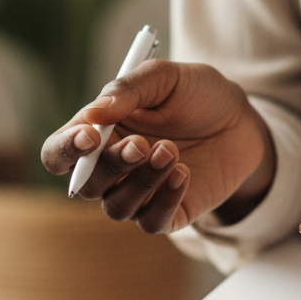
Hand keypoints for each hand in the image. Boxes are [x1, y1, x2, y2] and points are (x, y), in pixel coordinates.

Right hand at [41, 60, 275, 232]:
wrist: (242, 118)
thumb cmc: (195, 93)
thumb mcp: (164, 77)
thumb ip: (127, 90)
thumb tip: (93, 114)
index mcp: (97, 134)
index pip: (58, 154)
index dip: (65, 150)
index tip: (90, 135)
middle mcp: (110, 169)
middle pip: (85, 186)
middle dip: (111, 166)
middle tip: (142, 144)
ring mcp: (138, 194)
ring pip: (117, 206)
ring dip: (142, 181)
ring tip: (171, 151)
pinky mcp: (168, 213)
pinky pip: (151, 221)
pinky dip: (164, 199)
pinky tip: (184, 173)